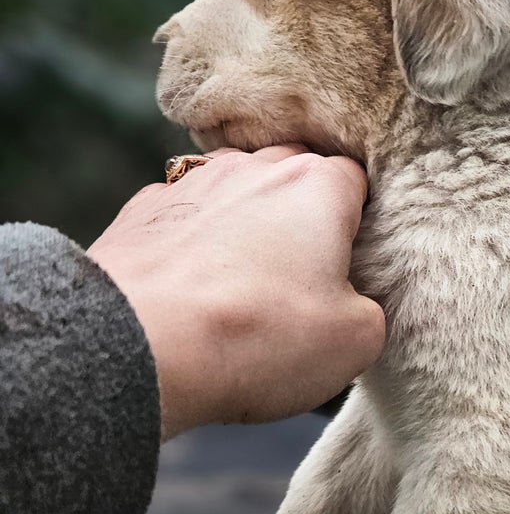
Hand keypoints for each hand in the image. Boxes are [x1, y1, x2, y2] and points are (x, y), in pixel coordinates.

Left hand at [87, 146, 384, 438]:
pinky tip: (190, 287)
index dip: (359, 221)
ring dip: (244, 223)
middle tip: (303, 275)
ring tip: (243, 282)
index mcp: (316, 186)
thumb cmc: (256, 335)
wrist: (137, 345)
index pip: (355, 180)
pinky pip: (182, 217)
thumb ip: (370, 309)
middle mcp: (253, 168)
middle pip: (293, 175)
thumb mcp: (354, 341)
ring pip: (234, 190)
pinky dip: (191, 242)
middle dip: (302, 214)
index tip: (354, 262)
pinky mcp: (140, 212)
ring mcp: (192, 184)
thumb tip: (352, 303)